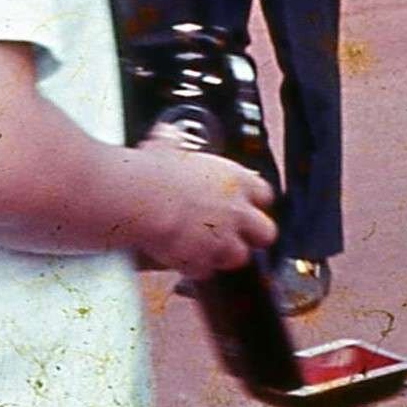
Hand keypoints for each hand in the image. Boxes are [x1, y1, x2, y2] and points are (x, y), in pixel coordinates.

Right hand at [131, 148, 276, 284]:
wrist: (141, 201)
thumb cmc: (154, 172)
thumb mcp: (167, 146)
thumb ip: (174, 143)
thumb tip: (167, 135)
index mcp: (235, 180)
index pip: (265, 194)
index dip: (254, 200)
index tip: (243, 201)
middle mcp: (237, 212)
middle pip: (266, 232)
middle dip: (251, 235)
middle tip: (231, 231)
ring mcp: (224, 240)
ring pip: (240, 257)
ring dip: (223, 253)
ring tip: (202, 245)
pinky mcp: (204, 262)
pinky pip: (205, 271)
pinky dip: (194, 266)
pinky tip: (179, 255)